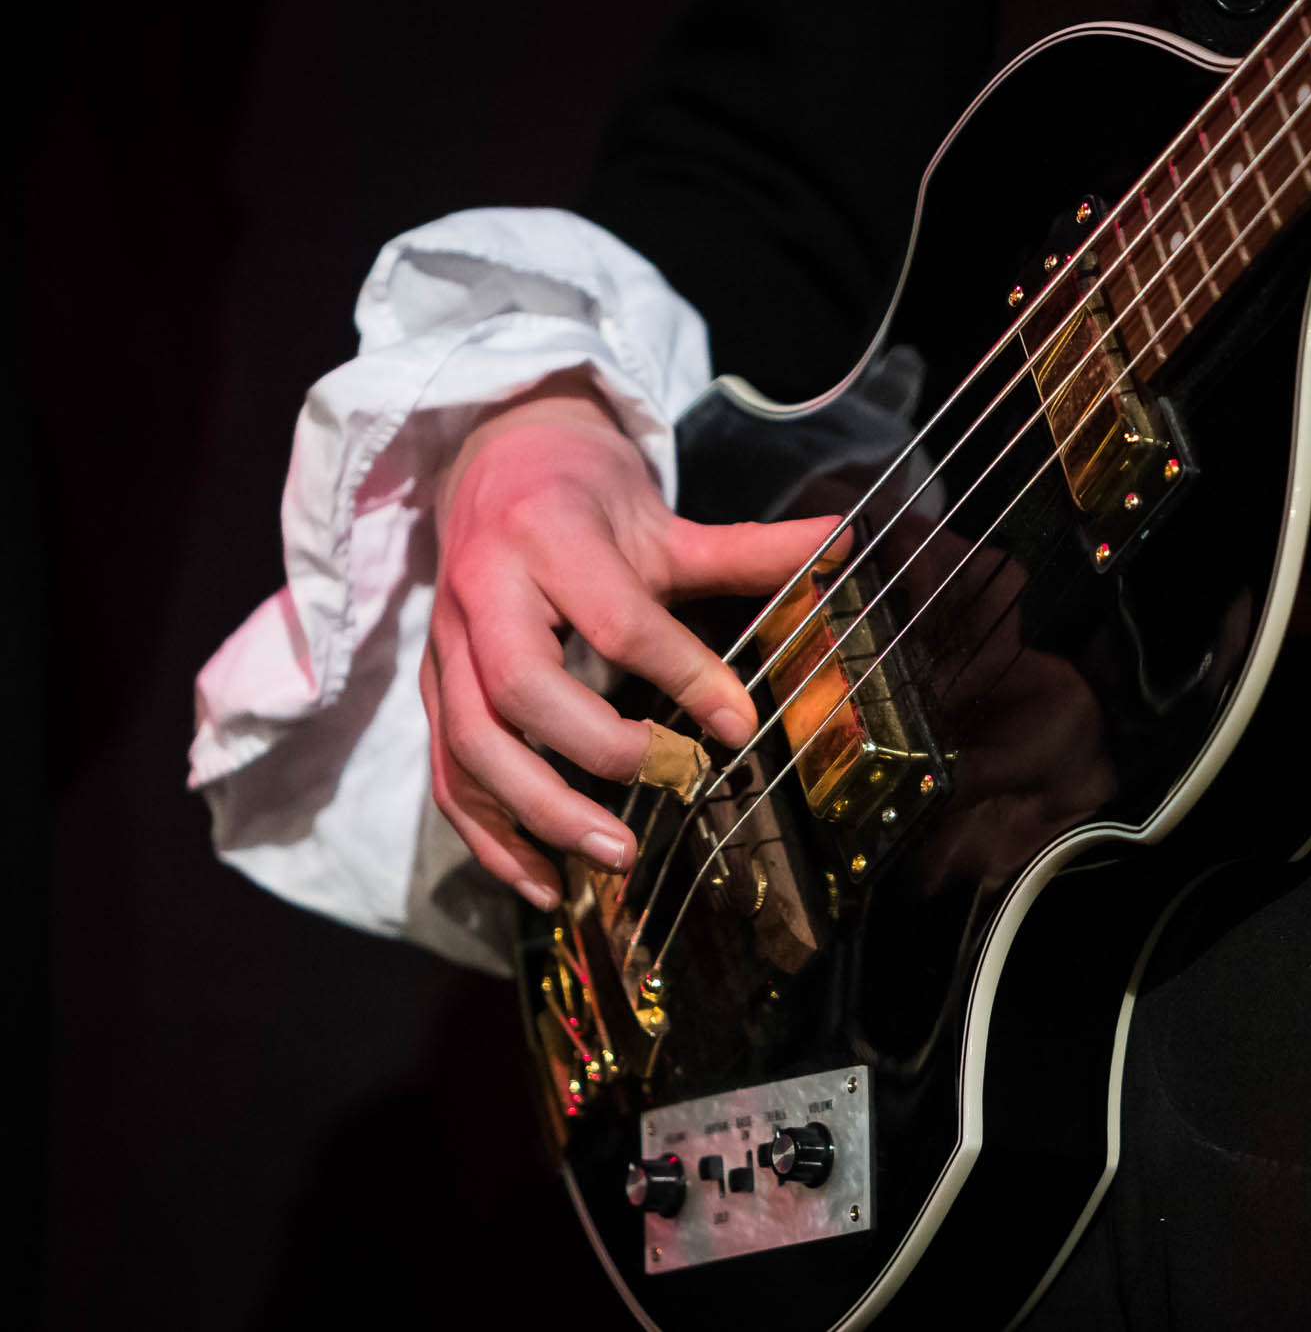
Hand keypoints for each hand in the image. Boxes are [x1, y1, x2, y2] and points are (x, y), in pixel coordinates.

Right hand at [424, 376, 839, 908]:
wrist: (492, 462)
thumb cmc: (583, 498)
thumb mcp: (662, 519)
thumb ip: (747, 548)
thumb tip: (843, 543)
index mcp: (547, 538)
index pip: (616, 620)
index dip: (683, 675)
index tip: (740, 725)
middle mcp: (482, 592)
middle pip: (521, 687)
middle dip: (597, 750)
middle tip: (675, 784)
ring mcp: (446, 646)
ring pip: (470, 743)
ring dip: (537, 812)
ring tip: (611, 858)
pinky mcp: (433, 689)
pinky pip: (448, 775)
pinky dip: (491, 837)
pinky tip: (546, 882)